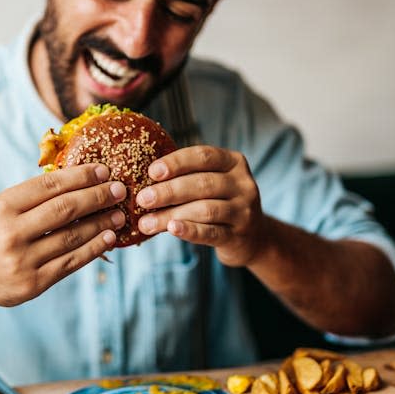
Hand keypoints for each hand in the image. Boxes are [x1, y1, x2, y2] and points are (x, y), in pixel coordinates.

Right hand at [0, 164, 125, 307]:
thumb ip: (33, 198)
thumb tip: (80, 182)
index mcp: (2, 207)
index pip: (50, 186)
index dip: (81, 176)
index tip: (104, 171)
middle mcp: (11, 233)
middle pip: (65, 209)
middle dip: (97, 197)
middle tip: (120, 190)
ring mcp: (22, 260)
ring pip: (72, 237)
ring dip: (101, 224)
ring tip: (119, 214)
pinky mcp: (33, 283)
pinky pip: (71, 262)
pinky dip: (93, 248)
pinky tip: (108, 237)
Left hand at [134, 146, 264, 266]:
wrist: (253, 238)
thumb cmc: (219, 204)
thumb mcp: (211, 184)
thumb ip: (186, 177)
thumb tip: (142, 180)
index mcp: (233, 162)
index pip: (203, 156)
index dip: (176, 162)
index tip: (151, 172)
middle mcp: (243, 184)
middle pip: (202, 183)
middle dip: (168, 191)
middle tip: (142, 199)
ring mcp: (244, 211)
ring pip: (205, 209)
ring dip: (170, 215)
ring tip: (145, 223)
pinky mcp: (239, 236)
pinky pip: (210, 233)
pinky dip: (189, 230)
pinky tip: (171, 229)